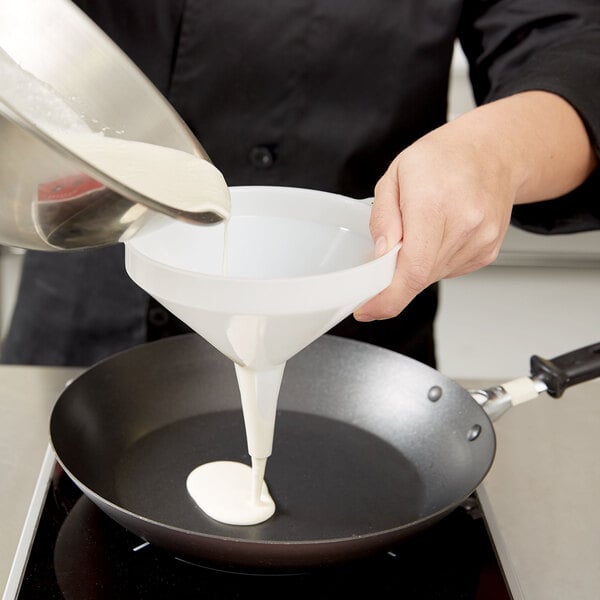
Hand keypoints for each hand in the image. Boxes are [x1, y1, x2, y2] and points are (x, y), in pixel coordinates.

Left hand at [354, 91, 596, 321]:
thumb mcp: (396, 175)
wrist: (494, 152)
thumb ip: (383, 218)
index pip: (412, 270)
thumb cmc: (443, 158)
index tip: (367, 310)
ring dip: (415, 266)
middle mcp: (463, 226)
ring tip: (422, 228)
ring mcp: (479, 242)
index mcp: (433, 204)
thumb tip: (380, 255)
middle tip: (385, 254)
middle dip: (393, 277)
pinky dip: (433, 261)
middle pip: (418, 277)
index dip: (387, 298)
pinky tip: (440, 232)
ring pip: (432, 276)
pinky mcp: (487, 252)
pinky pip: (448, 270)